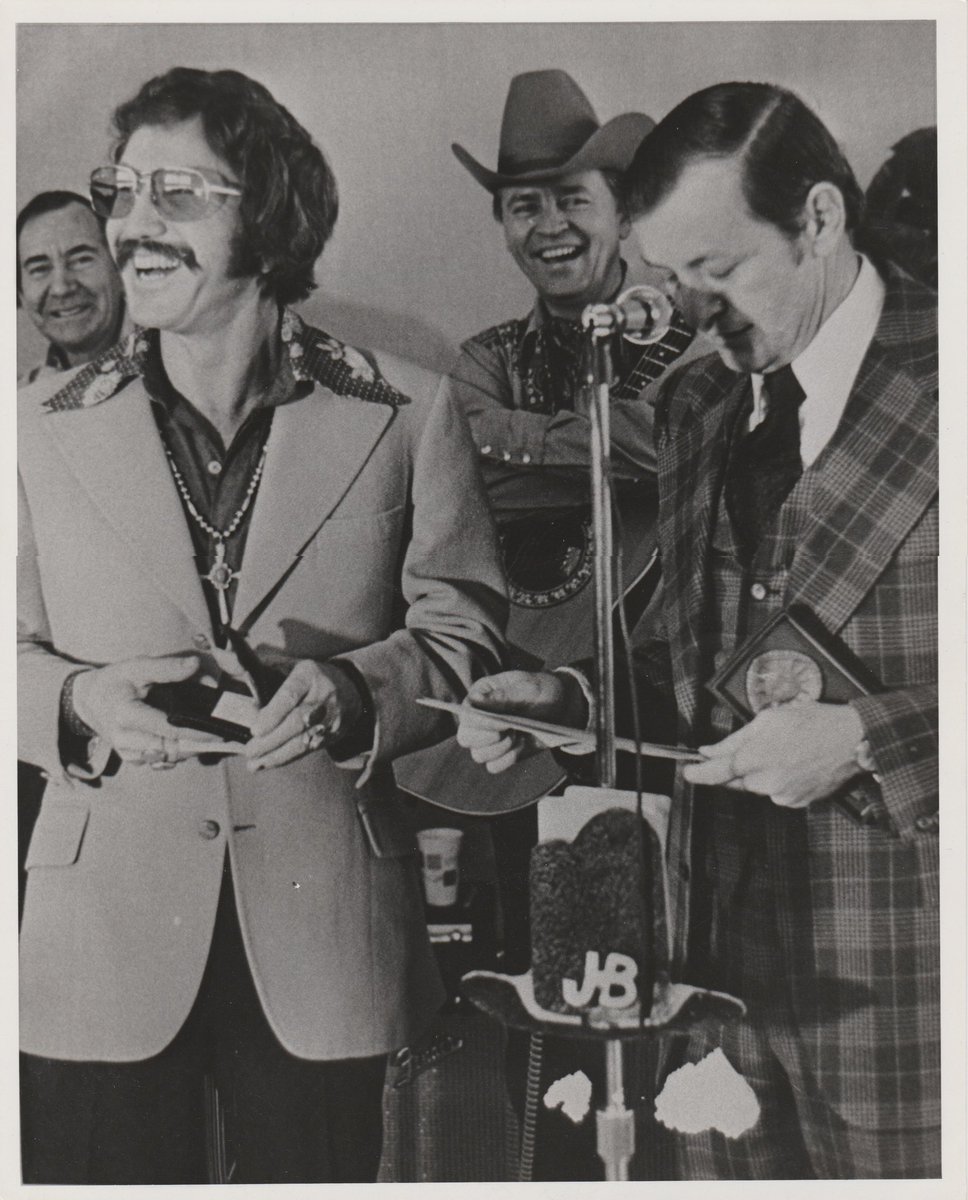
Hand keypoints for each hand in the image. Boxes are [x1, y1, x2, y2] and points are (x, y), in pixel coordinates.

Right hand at [71, 655, 221, 766]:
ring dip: (186, 751)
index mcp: (126, 714)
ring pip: (165, 759)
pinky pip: (157, 762)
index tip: (217, 732)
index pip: (168, 729)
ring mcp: (126, 751)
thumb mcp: (137, 667)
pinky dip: (174, 754)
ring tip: (204, 738)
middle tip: (216, 736)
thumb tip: (194, 665)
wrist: (88, 700)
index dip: (195, 732)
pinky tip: (184, 742)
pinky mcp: (129, 758)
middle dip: (194, 744)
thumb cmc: (115, 681)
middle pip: (169, 749)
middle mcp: (124, 738)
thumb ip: (166, 667)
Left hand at [244, 660, 361, 770]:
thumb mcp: (292, 666)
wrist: (351, 689)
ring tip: (254, 764)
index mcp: (309, 675)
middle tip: (249, 751)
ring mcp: (330, 718)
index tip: (254, 730)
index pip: (290, 695)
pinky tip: (268, 763)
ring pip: (303, 740)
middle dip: (271, 740)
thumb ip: (267, 673)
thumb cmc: (310, 678)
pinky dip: (286, 758)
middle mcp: (322, 696)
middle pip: (297, 722)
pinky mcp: (333, 734)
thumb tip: (242, 682)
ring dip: (277, 755)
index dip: (272, 714)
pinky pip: (308, 749)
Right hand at [456, 670, 586, 773]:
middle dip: (489, 738)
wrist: (563, 708)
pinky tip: (521, 746)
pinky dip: (508, 759)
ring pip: (478, 755)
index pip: (466, 713)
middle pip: (466, 738)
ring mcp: (489, 738)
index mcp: (481, 695)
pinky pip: (494, 766)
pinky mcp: (501, 753)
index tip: (503, 722)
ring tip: (517, 735)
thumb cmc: (543, 691)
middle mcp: (480, 717)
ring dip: (500, 749)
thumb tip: (476, 700)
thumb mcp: (528, 688)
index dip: (481, 721)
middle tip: (510, 729)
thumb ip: (503, 696)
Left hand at [683, 701, 864, 807]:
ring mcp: (783, 795)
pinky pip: (777, 793)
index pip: (715, 773)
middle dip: (733, 769)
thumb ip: (735, 739)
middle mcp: (765, 783)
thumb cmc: (812, 723)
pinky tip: (793, 764)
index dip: (698, 774)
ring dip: (758, 773)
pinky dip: (777, 781)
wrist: (853, 740)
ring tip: (782, 751)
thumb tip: (709, 751)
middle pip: (736, 781)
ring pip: (757, 787)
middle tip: (747, 752)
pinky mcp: (798, 802)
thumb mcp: (768, 720)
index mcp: (754, 759)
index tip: (687, 772)